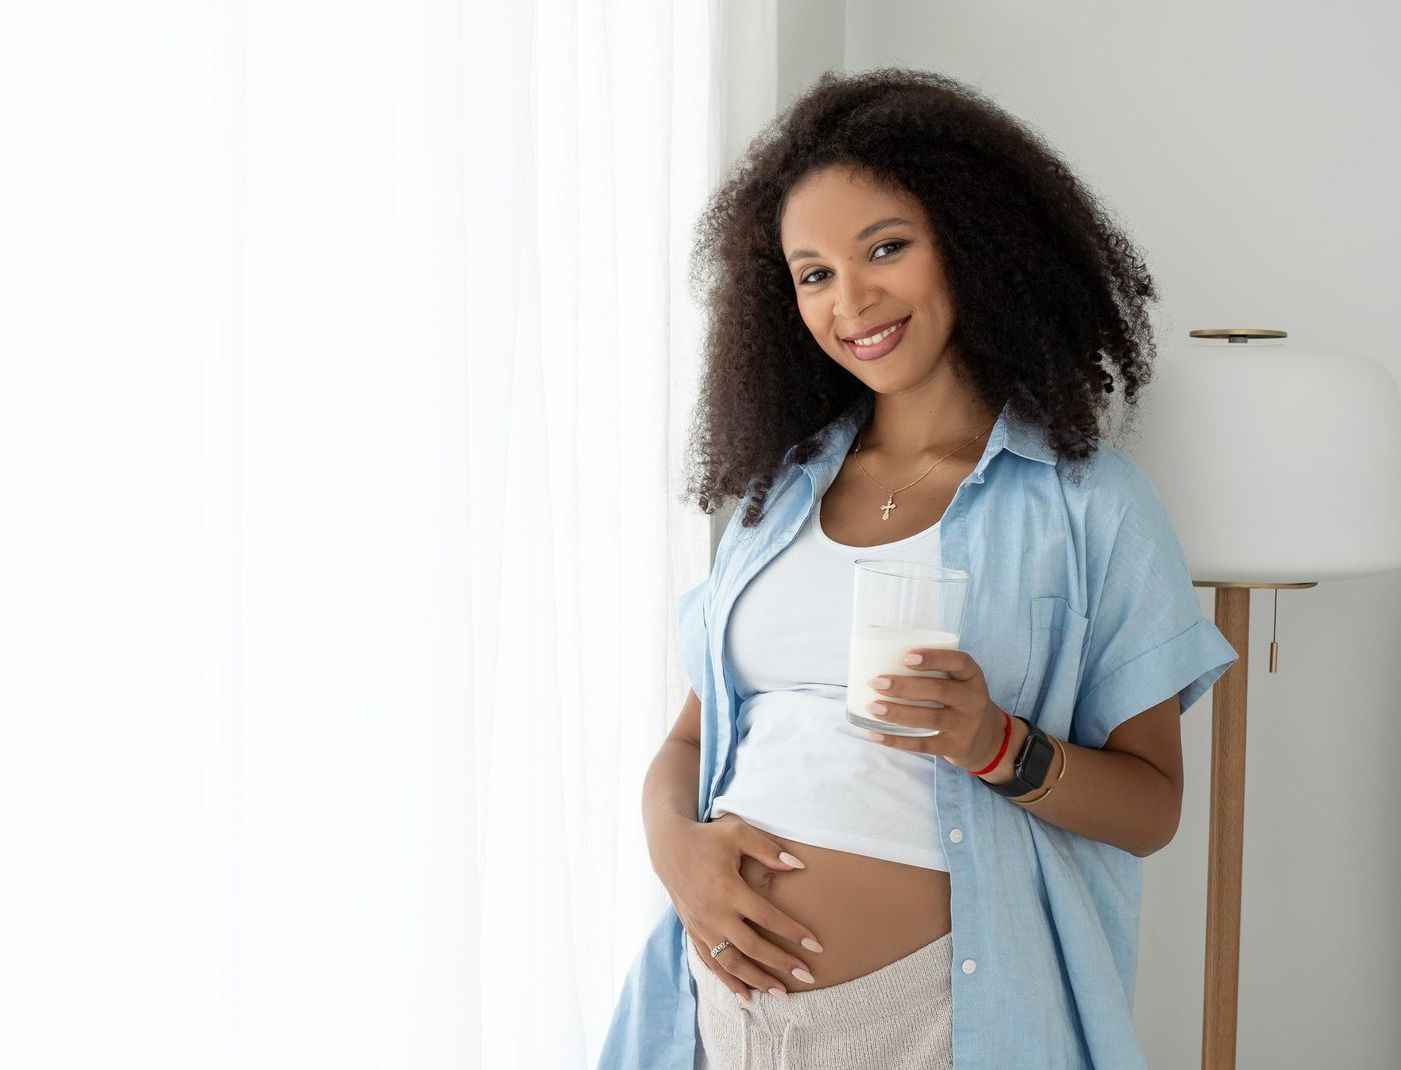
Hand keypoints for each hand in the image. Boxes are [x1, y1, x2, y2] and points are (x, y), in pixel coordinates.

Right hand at [650, 812, 823, 1000]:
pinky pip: (712, 963)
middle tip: (807, 976)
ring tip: (783, 993)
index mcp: (728, 889)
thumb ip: (767, 849)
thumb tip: (798, 865)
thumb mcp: (737, 833)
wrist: (669, 847)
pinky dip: (729, 982)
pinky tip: (747, 996)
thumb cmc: (708, 838)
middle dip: (781, 964)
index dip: (792, 932)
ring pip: (732, 962)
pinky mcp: (694, 932)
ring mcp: (702, 926)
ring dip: (758, 980)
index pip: (767, 917)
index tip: (815, 945)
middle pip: (752, 946)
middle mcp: (714, 913)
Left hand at [863, 648, 1008, 771]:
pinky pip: (923, 745)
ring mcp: (965, 725)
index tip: (905, 658)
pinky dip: (897, 741)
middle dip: (904, 686)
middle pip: (938, 690)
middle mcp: (972, 699)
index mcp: (972, 676)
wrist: (987, 739)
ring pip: (930, 718)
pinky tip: (875, 734)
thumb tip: (874, 632)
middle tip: (876, 682)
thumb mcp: (958, 681)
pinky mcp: (954, 747)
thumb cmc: (958, 699)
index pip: (959, 662)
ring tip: (873, 707)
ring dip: (898, 713)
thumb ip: (932, 665)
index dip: (933, 658)